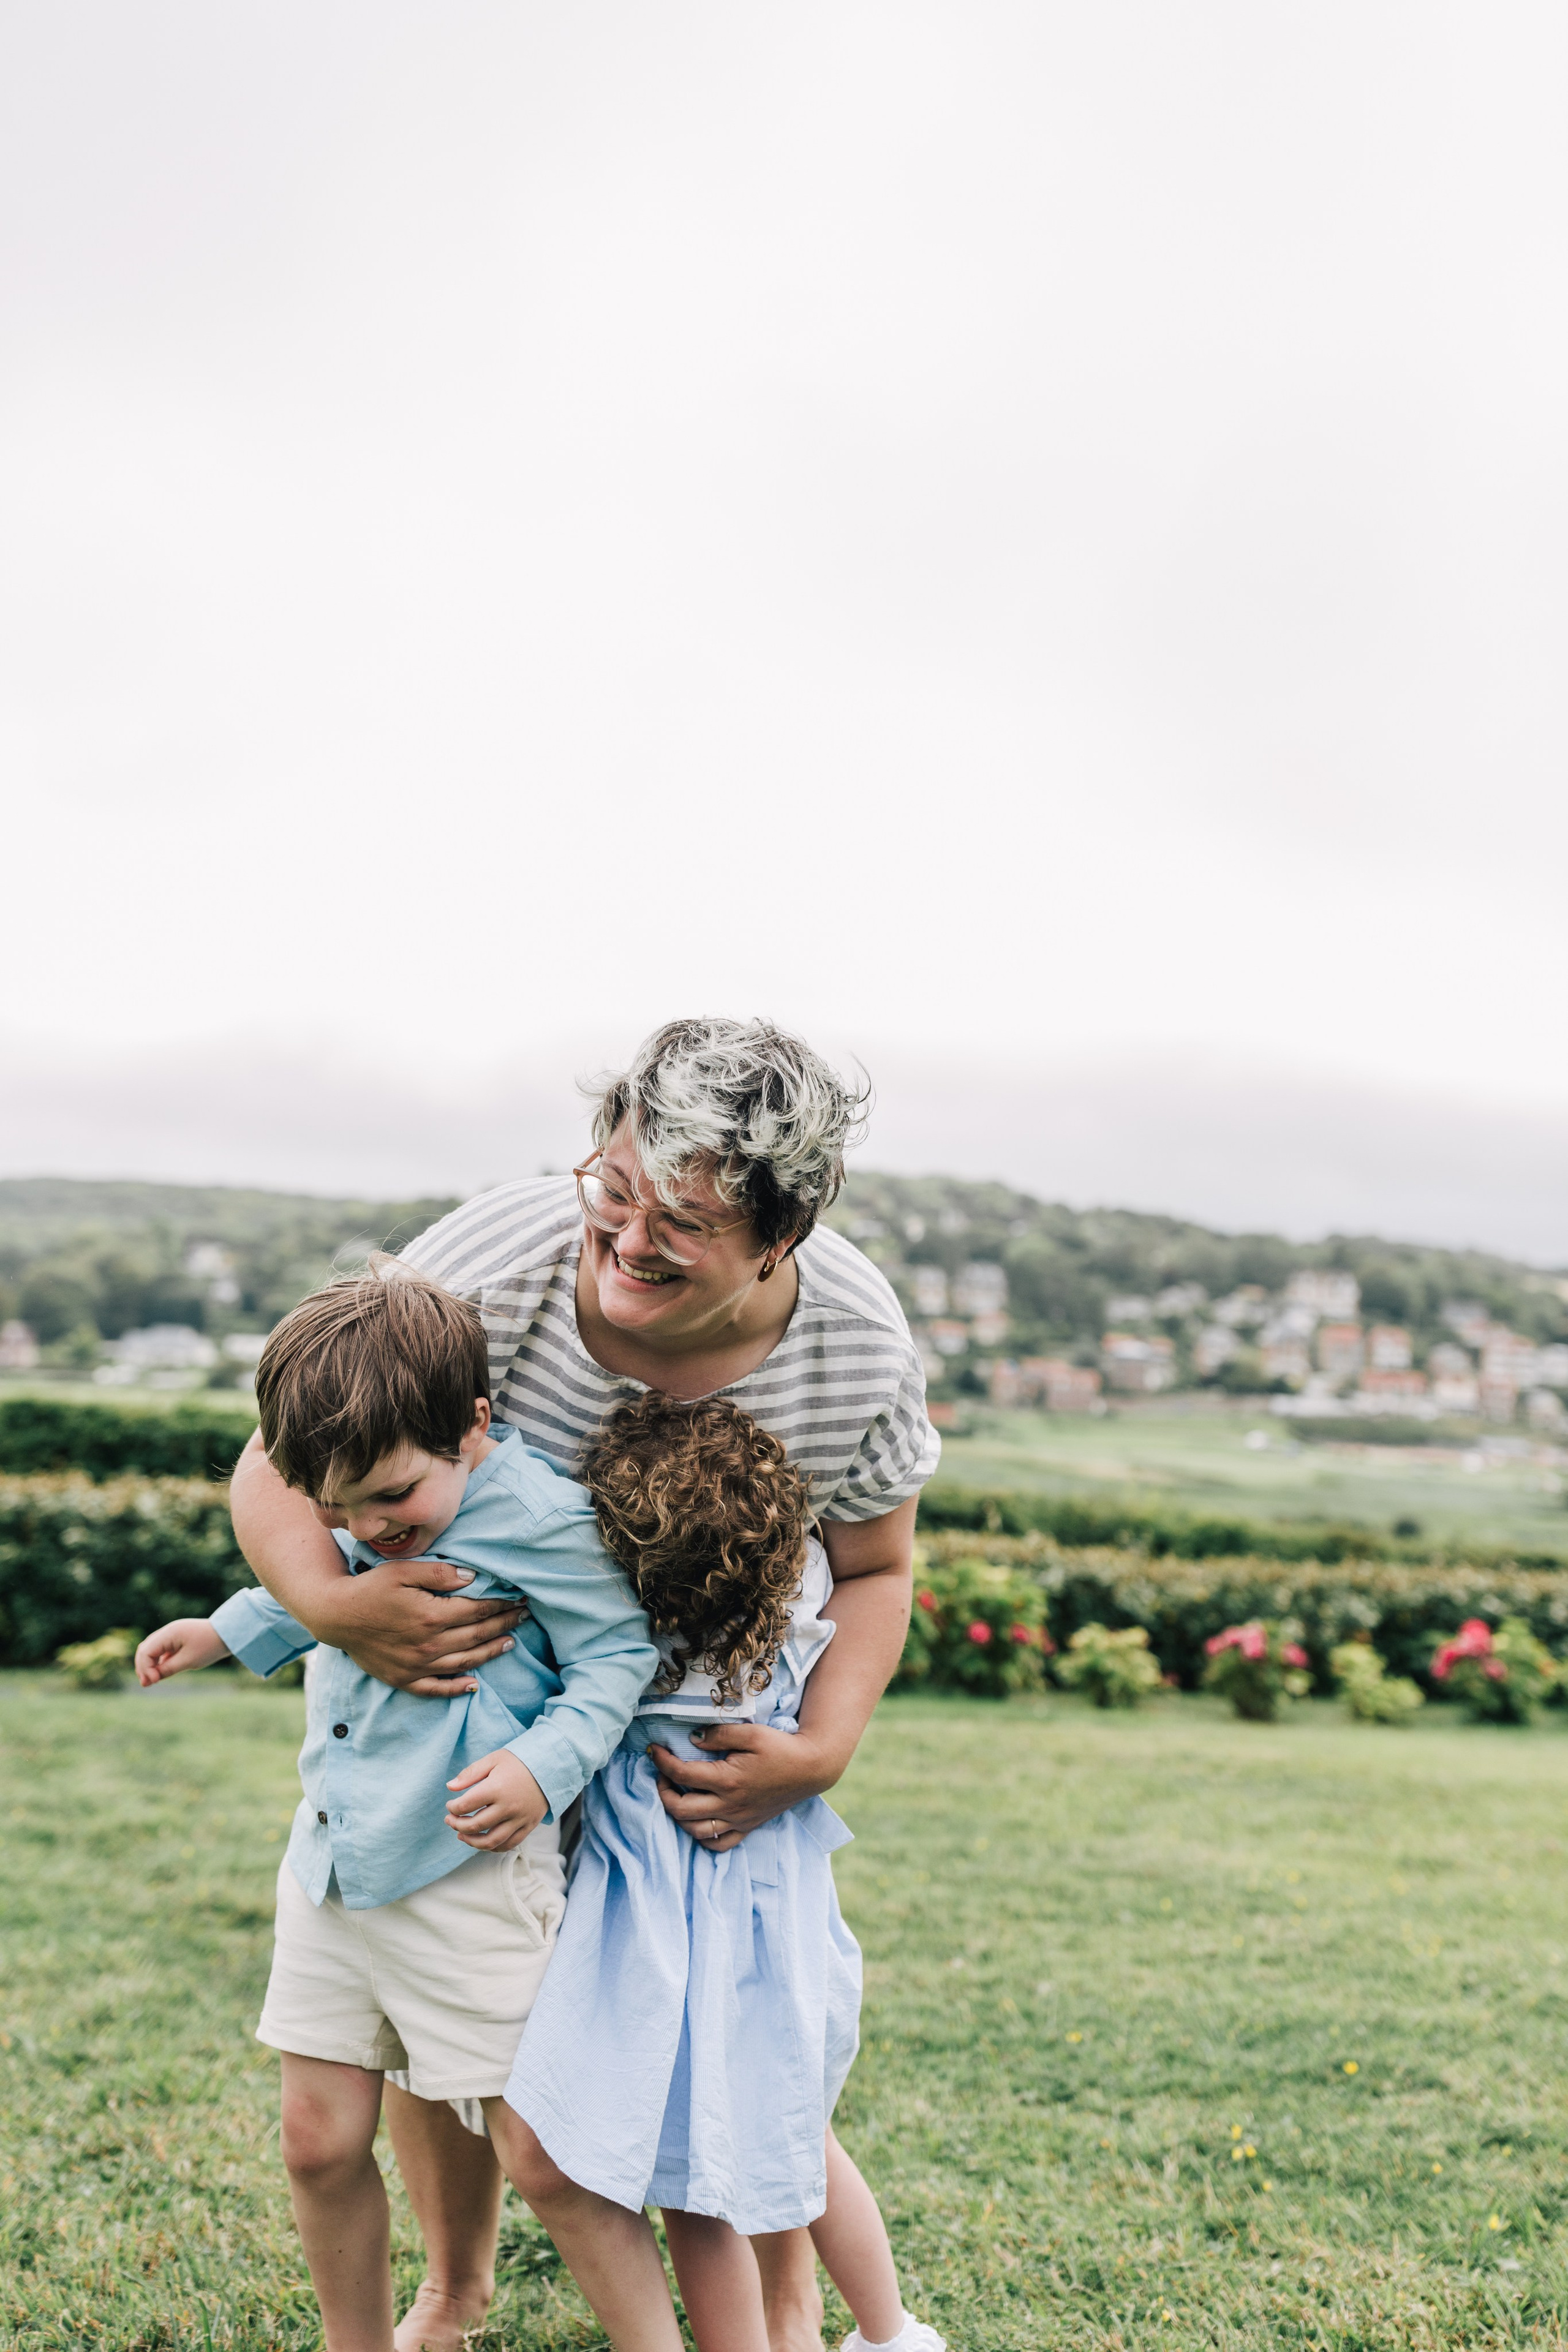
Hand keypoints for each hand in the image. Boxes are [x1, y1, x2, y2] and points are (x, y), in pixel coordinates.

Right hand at [135, 1619, 230, 1685]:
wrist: (228, 1634)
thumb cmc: (210, 1646)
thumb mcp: (188, 1661)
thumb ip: (167, 1669)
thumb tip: (150, 1679)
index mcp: (169, 1633)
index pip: (146, 1651)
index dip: (146, 1668)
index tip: (155, 1681)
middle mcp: (167, 1632)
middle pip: (144, 1649)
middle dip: (143, 1667)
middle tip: (146, 1684)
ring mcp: (171, 1635)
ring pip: (151, 1650)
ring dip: (148, 1665)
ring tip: (150, 1682)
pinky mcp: (176, 1640)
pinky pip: (160, 1651)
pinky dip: (157, 1662)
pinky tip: (158, 1674)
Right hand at [317, 1559, 528, 1695]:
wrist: (336, 1616)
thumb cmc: (371, 1588)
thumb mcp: (403, 1570)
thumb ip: (439, 1573)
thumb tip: (472, 1578)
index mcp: (431, 1616)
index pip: (477, 1611)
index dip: (501, 1605)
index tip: (519, 1598)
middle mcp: (428, 1645)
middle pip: (476, 1637)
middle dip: (504, 1625)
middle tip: (524, 1617)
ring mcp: (416, 1666)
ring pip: (464, 1663)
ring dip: (490, 1653)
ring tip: (510, 1642)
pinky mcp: (403, 1679)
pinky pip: (436, 1689)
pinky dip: (456, 1689)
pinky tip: (473, 1686)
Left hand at [445, 1749, 547, 1851]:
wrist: (551, 1766)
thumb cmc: (520, 1761)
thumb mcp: (494, 1759)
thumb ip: (470, 1773)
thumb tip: (449, 1787)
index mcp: (496, 1788)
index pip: (465, 1805)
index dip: (453, 1808)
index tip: (451, 1805)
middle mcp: (508, 1807)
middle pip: (475, 1826)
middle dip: (457, 1825)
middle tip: (450, 1821)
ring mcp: (519, 1819)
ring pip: (491, 1841)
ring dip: (472, 1842)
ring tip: (461, 1836)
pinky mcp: (528, 1826)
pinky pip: (508, 1844)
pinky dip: (493, 1847)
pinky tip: (483, 1842)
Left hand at [647, 1723, 836, 1851]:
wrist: (811, 1768)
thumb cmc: (781, 1747)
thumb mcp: (751, 1733)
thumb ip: (718, 1735)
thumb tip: (691, 1739)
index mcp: (728, 1780)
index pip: (682, 1775)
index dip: (662, 1762)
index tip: (653, 1749)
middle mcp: (730, 1805)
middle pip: (680, 1810)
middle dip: (663, 1791)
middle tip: (663, 1773)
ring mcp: (738, 1820)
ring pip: (695, 1831)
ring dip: (678, 1814)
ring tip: (676, 1794)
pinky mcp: (747, 1827)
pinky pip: (718, 1844)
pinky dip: (701, 1836)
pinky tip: (698, 1819)